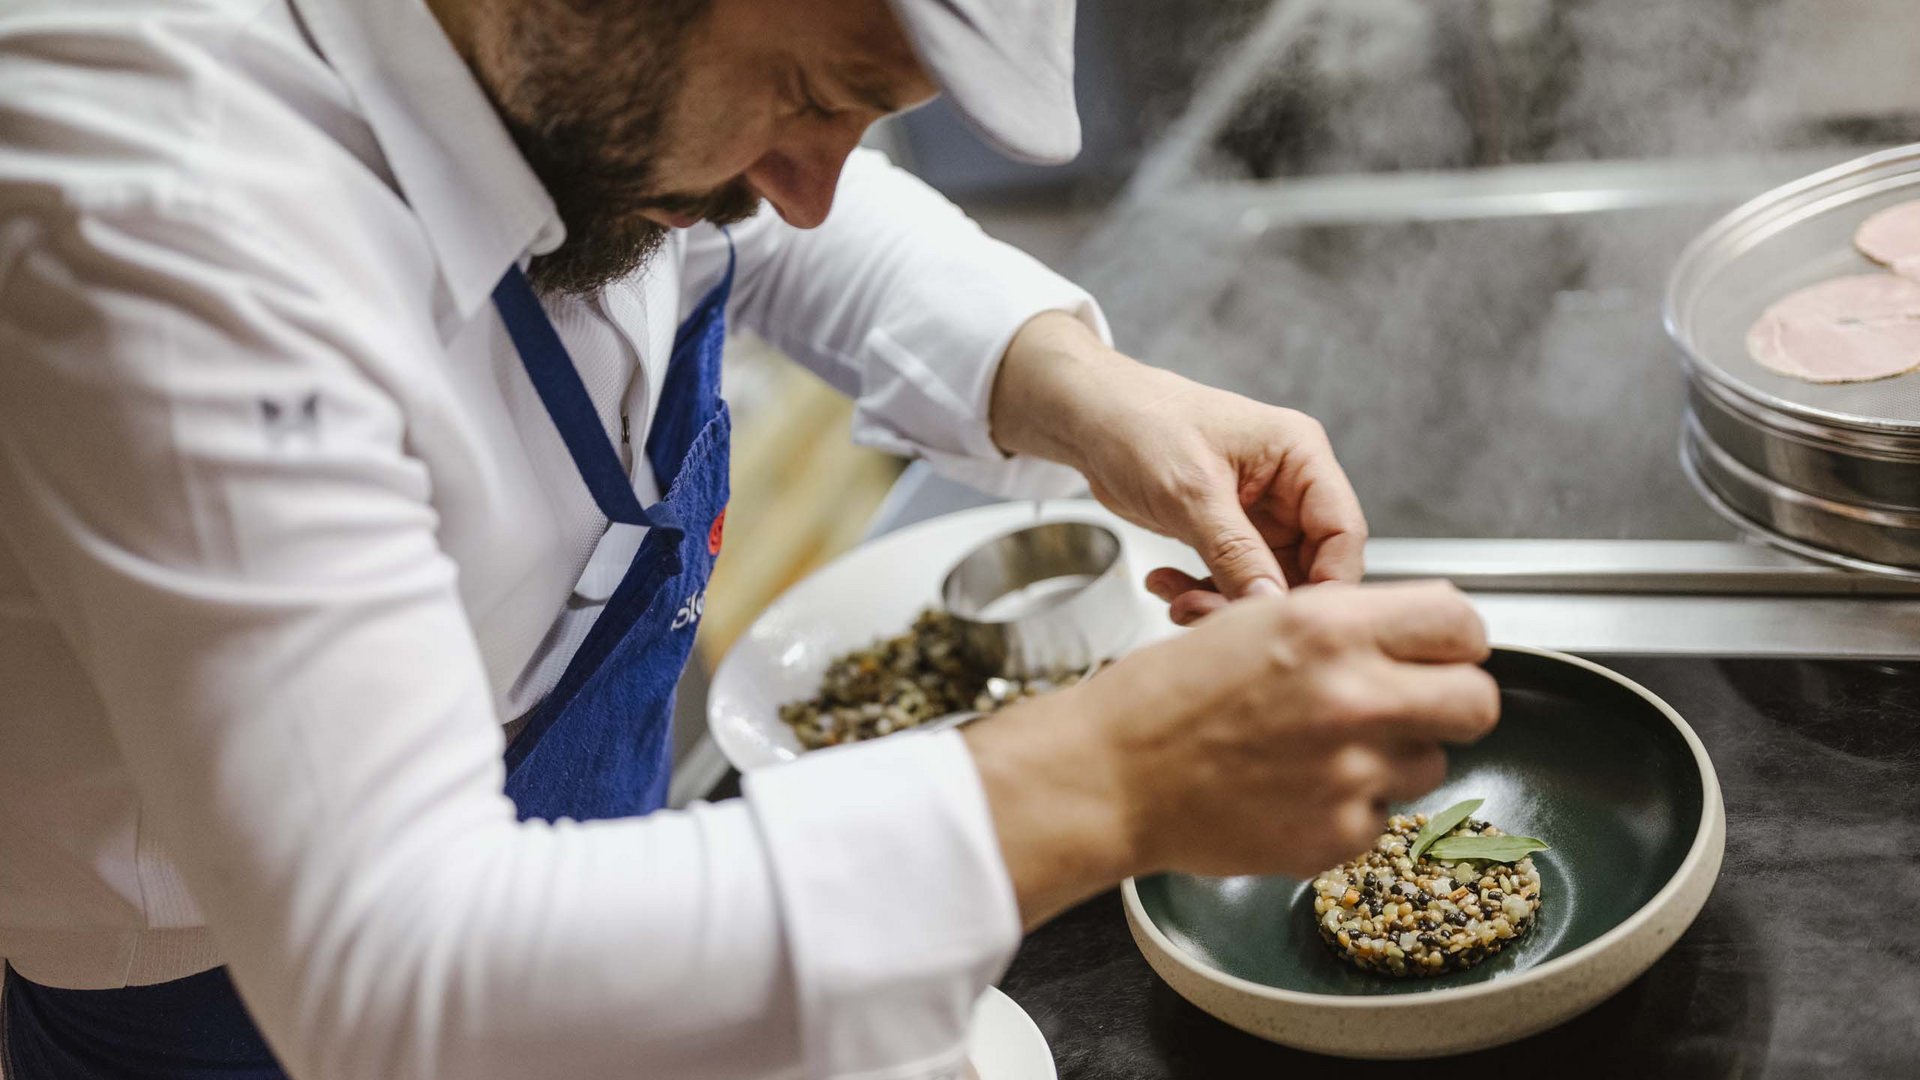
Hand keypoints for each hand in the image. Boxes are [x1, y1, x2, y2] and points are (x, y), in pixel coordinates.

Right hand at [965, 582, 1496, 925]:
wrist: (1110, 775)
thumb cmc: (1165, 695)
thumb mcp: (1254, 621)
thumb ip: (1344, 624)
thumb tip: (1419, 638)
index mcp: (1331, 627)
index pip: (1461, 624)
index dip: (1456, 640)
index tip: (1443, 652)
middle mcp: (1354, 695)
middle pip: (1478, 701)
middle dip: (1452, 702)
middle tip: (1414, 706)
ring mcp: (1352, 772)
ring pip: (1432, 764)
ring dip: (1393, 757)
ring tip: (1322, 750)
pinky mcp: (1338, 834)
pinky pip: (1382, 817)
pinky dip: (1350, 807)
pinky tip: (1294, 790)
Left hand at [990, 313, 1366, 625]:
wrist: (1089, 419)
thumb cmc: (1139, 424)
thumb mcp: (1190, 492)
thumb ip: (1236, 552)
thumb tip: (1271, 605)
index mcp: (1299, 456)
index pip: (1343, 532)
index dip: (1328, 583)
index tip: (1292, 621)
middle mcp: (1290, 487)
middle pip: (1310, 567)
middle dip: (1262, 601)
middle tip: (1209, 614)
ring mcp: (1261, 514)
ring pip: (1269, 583)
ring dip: (1225, 604)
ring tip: (1179, 602)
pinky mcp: (1230, 535)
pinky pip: (1234, 582)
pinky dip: (1202, 594)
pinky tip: (1165, 586)